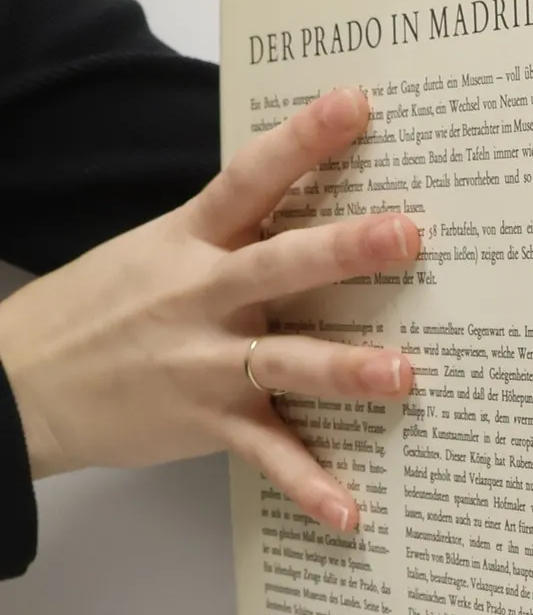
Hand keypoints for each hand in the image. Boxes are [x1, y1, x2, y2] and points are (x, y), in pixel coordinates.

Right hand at [0, 86, 417, 531]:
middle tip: (411, 234)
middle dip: (345, 248)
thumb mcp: (161, 248)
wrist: (20, 382)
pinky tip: (351, 511)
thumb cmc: (104, 309)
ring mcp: (204, 359)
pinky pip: (266, 453)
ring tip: (406, 374)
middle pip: (280, 263)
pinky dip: (308, 485)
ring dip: (346, 369)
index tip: (357, 103)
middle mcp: (201, 293)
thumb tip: (325, 202)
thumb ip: (236, 231)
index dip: (304, 138)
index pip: (251, 176)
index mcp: (191, 239)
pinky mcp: (205, 419)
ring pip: (284, 360)